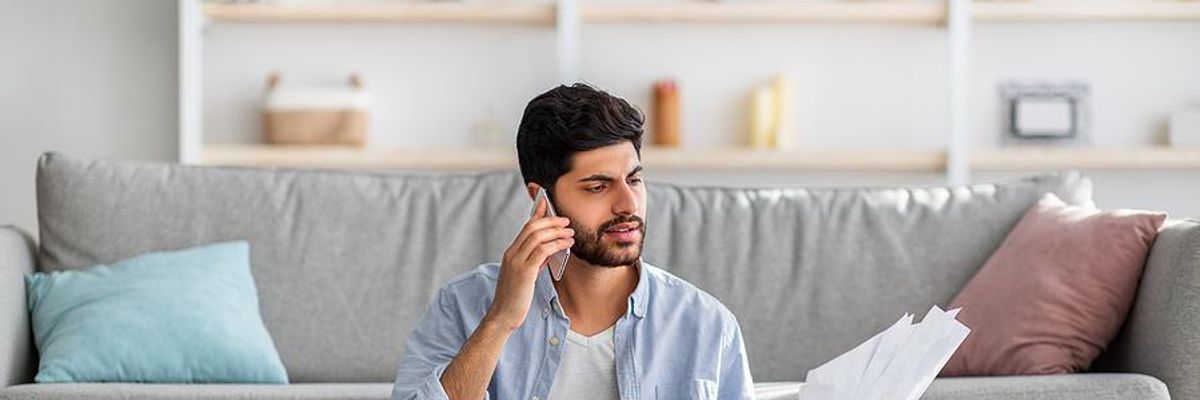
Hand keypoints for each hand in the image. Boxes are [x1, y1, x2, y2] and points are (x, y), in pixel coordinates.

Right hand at [485, 195, 573, 330]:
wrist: (503, 316)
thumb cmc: (515, 298)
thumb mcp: (524, 276)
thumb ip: (534, 262)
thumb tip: (548, 252)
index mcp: (511, 253)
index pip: (525, 227)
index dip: (537, 213)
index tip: (547, 203)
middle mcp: (512, 253)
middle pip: (532, 227)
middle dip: (551, 221)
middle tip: (566, 222)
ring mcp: (517, 261)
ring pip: (538, 236)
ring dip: (557, 232)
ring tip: (570, 233)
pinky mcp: (524, 271)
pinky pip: (542, 250)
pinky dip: (556, 244)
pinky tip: (567, 245)